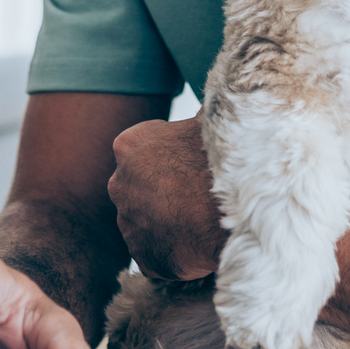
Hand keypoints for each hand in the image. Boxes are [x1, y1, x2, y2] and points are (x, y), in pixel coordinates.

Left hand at [106, 116, 228, 280]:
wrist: (229, 208)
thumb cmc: (219, 158)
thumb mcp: (206, 120)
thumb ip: (199, 113)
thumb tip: (218, 91)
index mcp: (129, 146)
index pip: (139, 151)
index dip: (166, 159)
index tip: (188, 165)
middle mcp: (120, 184)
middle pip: (139, 190)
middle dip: (162, 194)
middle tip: (196, 197)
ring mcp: (130, 224)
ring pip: (147, 225)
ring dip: (168, 226)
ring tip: (201, 223)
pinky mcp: (145, 257)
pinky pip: (158, 255)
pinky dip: (176, 254)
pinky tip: (199, 244)